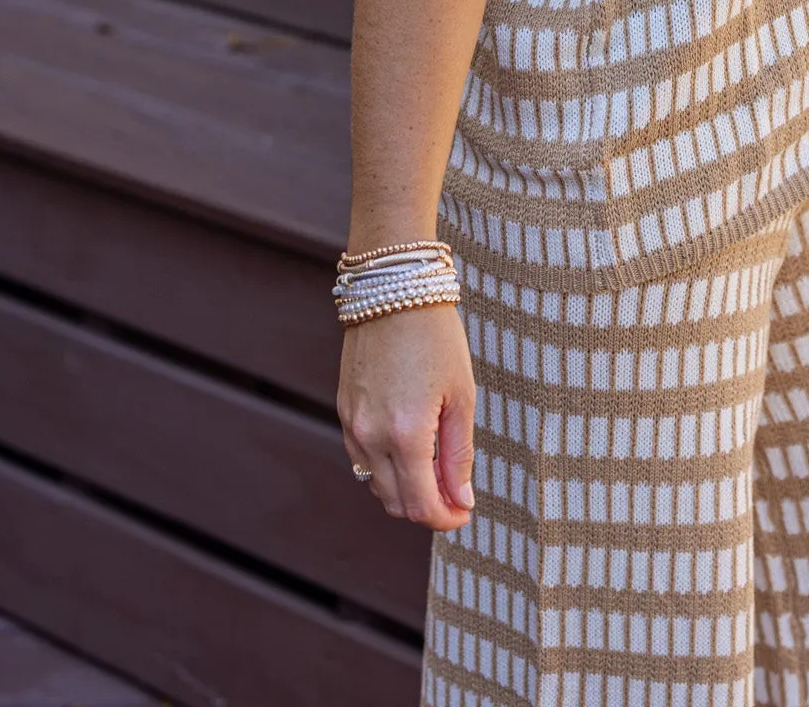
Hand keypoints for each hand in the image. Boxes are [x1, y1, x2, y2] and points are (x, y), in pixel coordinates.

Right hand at [337, 305, 475, 529]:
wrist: (394, 289)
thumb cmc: (436, 337)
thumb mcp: (461, 395)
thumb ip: (459, 454)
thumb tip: (461, 501)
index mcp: (406, 433)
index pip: (420, 505)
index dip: (445, 518)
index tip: (465, 512)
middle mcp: (371, 435)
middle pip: (395, 503)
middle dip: (427, 508)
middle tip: (455, 495)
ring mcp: (352, 424)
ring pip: (375, 484)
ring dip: (405, 490)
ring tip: (437, 470)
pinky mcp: (344, 410)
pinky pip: (362, 458)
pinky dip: (386, 467)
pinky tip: (411, 449)